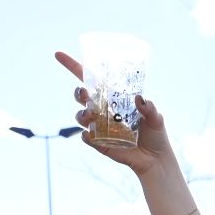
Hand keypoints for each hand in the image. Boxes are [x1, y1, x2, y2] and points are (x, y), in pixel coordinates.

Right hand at [55, 51, 174, 177]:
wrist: (156, 160)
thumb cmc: (155, 135)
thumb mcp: (156, 118)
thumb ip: (149, 108)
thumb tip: (140, 100)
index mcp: (113, 99)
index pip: (91, 80)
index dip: (74, 67)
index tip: (58, 54)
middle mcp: (103, 111)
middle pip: (81, 97)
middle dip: (78, 93)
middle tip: (85, 94)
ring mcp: (100, 128)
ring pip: (81, 117)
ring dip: (81, 114)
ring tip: (91, 115)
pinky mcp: (101, 144)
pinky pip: (87, 139)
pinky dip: (86, 136)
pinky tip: (89, 135)